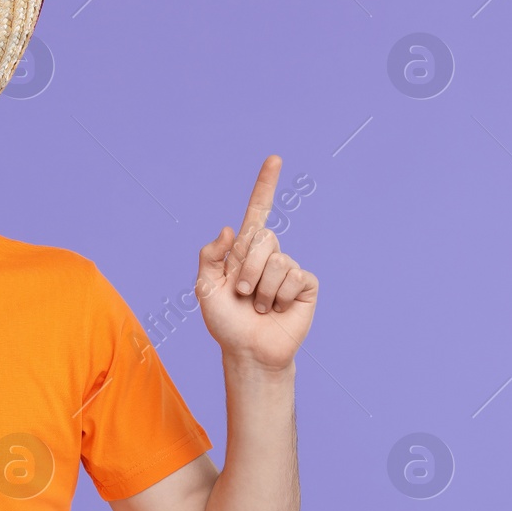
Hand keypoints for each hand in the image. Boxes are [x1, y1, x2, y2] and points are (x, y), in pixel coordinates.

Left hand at [195, 156, 318, 370]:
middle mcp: (269, 255)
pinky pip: (295, 277)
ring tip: (260, 307)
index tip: (275, 159)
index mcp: (244, 251)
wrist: (248, 351)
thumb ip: (210, 256)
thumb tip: (229, 228)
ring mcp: (289, 269)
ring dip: (263, 289)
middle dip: (248, 268)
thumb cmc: (225, 321)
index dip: (266, 186)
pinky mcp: (306, 285)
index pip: (257, 212)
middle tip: (244, 294)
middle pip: (263, 238)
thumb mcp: (205, 287)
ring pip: (278, 261)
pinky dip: (280, 296)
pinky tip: (278, 309)